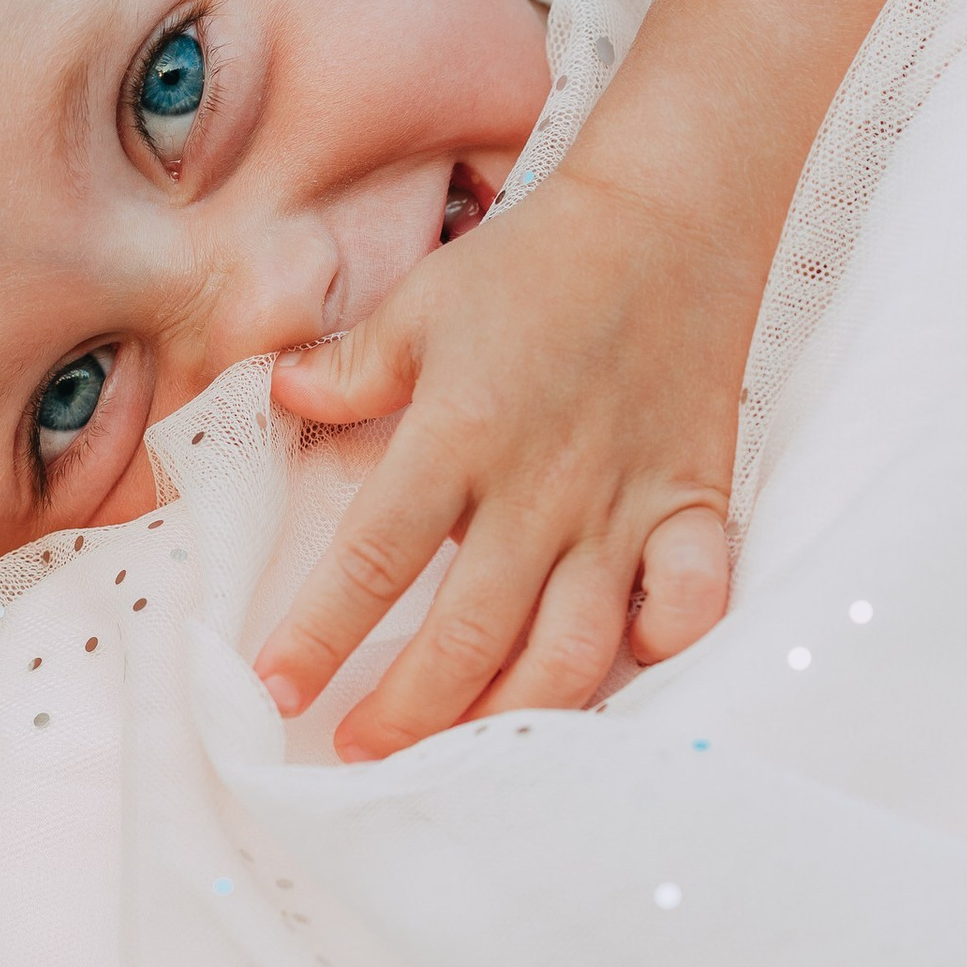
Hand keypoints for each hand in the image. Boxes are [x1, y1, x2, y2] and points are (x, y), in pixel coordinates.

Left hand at [251, 166, 742, 759]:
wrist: (673, 212)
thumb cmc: (537, 262)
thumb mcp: (422, 304)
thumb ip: (348, 368)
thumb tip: (276, 398)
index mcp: (458, 435)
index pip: (371, 562)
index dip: (317, 638)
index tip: (272, 692)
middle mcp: (539, 488)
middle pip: (466, 636)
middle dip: (404, 713)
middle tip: (358, 754)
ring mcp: (624, 506)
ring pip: (570, 650)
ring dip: (509, 716)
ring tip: (459, 754)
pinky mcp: (695, 506)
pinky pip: (690, 606)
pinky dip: (658, 652)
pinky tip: (619, 678)